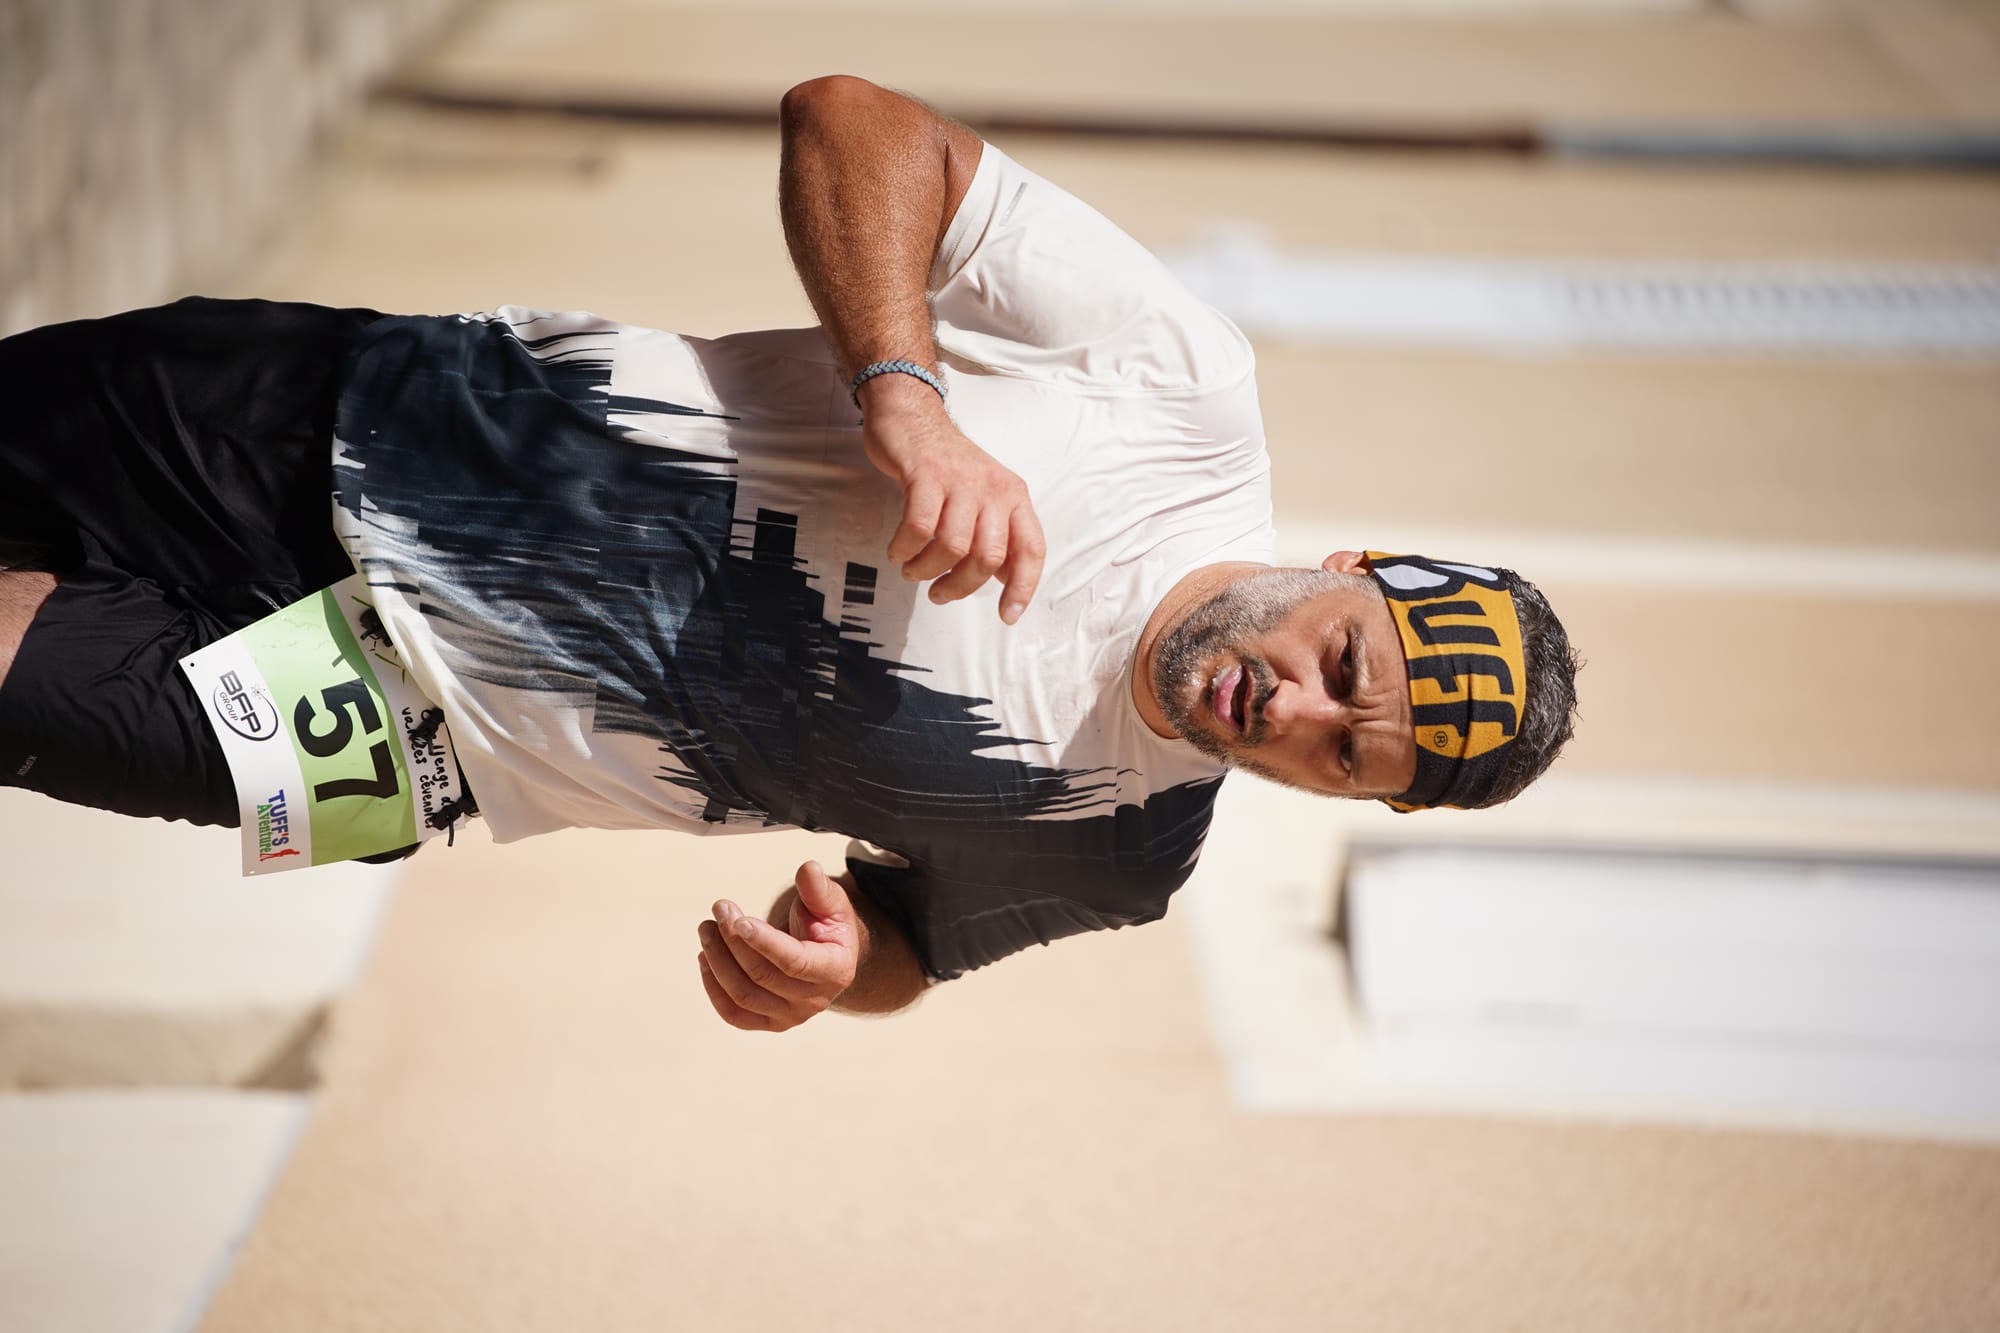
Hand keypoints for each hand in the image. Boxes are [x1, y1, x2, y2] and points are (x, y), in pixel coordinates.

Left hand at [697, 860, 860, 1031]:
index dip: (764, 942)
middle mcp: (814, 1000)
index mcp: (835, 971)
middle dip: (734, 941)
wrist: (825, 958)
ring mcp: (790, 1017)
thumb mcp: (831, 904)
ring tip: (706, 928)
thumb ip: (818, 889)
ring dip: (718, 961)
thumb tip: (808, 869)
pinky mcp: (768, 1023)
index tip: (738, 920)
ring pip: (743, 995)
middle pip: (763, 976)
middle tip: (720, 908)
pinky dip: (713, 988)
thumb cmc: (826, 927)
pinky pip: (734, 1015)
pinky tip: (705, 959)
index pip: (795, 961)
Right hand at [858, 376, 1045, 623]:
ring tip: (913, 571)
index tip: (1006, 616)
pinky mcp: (927, 475)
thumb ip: (995, 533)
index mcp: (1013, 497)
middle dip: (960, 586)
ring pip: (953, 546)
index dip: (1022, 588)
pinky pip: (919, 527)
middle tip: (938, 593)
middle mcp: (994, 488)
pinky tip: (898, 551)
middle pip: (988, 556)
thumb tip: (1003, 578)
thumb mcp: (983, 496)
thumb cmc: (945, 466)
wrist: (912, 416)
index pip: (1031, 549)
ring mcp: (961, 480)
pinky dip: (906, 548)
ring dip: (928, 569)